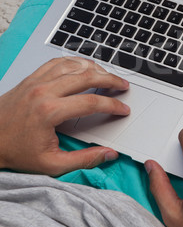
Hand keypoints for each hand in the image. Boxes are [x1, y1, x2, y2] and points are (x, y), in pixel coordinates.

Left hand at [0, 57, 129, 174]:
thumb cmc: (15, 152)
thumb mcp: (52, 164)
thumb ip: (84, 159)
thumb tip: (108, 154)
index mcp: (50, 112)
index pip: (91, 103)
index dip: (112, 105)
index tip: (122, 109)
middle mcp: (44, 92)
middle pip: (87, 77)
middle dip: (110, 80)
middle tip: (123, 85)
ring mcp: (36, 82)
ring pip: (73, 65)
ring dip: (94, 68)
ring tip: (107, 75)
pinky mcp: (31, 78)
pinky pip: (57, 62)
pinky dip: (74, 62)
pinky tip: (83, 66)